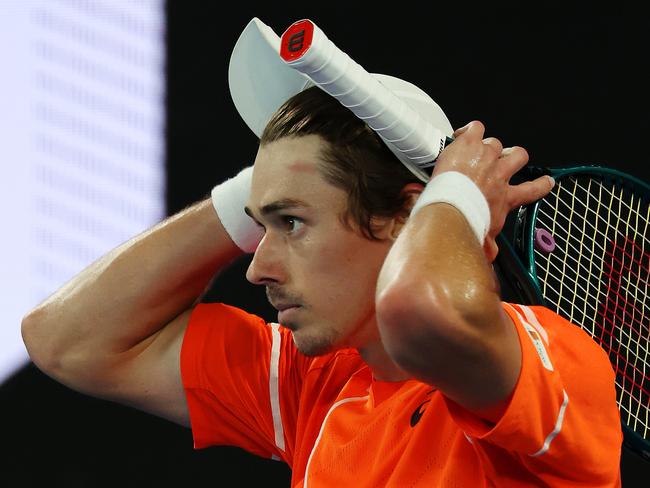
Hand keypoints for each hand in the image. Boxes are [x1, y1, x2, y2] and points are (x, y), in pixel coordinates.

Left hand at [431, 121, 554, 261]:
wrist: (450, 209)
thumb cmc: (466, 224)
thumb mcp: (483, 238)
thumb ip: (489, 245)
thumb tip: (491, 256)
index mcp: (505, 197)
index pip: (533, 190)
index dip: (542, 184)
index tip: (547, 181)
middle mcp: (500, 174)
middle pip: (519, 156)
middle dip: (513, 156)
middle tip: (504, 159)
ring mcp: (486, 156)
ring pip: (496, 142)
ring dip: (488, 145)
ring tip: (477, 149)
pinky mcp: (470, 144)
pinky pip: (475, 127)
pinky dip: (469, 129)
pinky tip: (461, 135)